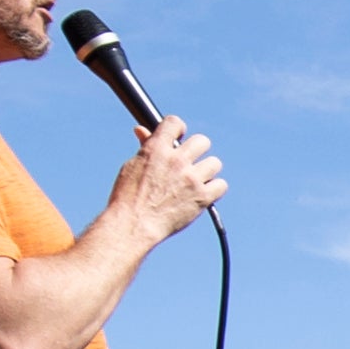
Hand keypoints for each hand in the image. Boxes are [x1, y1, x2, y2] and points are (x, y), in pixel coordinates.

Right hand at [114, 116, 225, 244]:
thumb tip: (141, 130)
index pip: (175, 123)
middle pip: (202, 141)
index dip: (178, 130)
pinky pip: (221, 185)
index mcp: (156, 148)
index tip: (177, 140)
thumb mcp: (132, 166)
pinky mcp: (202, 198)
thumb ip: (145, 146)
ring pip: (214, 163)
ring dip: (206, 170)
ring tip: (194, 181)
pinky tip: (202, 193)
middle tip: (188, 163)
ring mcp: (191, 179)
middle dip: (196, 150)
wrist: (133, 225)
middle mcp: (176, 160)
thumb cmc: (128, 197)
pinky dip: (214, 189)